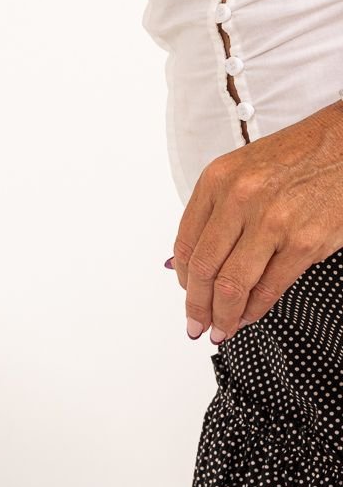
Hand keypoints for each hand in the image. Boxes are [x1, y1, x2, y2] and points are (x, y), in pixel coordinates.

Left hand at [174, 103, 342, 341]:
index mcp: (217, 181)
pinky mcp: (305, 241)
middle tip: (196, 325)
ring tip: (221, 329)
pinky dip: (255, 308)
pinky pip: (270, 287)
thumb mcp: (242, 171)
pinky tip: (249, 316)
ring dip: (223, 316)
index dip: (181, 279)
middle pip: (203, 270)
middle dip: (197, 306)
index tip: (185, 295)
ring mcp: (273, 222)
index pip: (185, 244)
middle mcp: (239, 200)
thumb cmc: (298, 157)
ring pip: (232, 285)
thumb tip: (190, 263)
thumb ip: (216, 213)